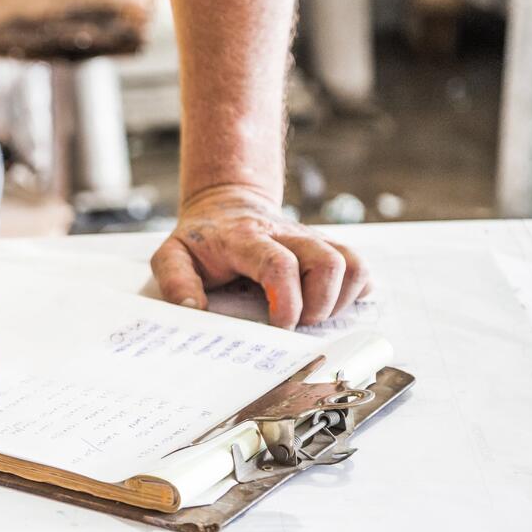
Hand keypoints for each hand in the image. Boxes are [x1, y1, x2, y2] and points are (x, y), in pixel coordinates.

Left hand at [150, 185, 369, 328]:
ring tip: (313, 316)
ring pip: (352, 263)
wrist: (226, 205)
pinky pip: (359, 267)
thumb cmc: (201, 239)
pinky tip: (329, 304)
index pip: (279, 264)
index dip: (288, 301)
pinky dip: (354, 291)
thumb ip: (175, 281)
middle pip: (328, 261)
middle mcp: (286, 235)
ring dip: (340, 300)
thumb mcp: (172, 254)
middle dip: (320, 305)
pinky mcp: (327, 247)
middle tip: (297, 324)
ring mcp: (311, 239)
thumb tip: (193, 310)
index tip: (281, 326)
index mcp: (246, 239)